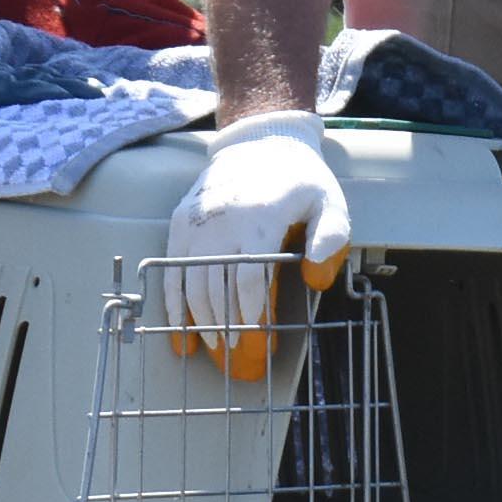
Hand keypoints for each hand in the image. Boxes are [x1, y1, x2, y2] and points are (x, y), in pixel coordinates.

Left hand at [0, 0, 109, 165]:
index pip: (0, 88)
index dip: (38, 95)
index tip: (75, 98)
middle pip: (22, 82)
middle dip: (61, 90)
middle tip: (103, 100)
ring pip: (17, 77)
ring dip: (52, 86)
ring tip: (91, 97)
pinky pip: (4, 74)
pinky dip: (31, 82)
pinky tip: (50, 90)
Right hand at [161, 108, 350, 378]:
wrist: (259, 141)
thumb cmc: (300, 180)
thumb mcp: (330, 203)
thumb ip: (330, 239)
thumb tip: (316, 277)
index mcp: (258, 218)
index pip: (248, 280)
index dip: (251, 316)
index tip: (259, 343)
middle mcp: (221, 221)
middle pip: (216, 288)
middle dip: (225, 330)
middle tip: (237, 361)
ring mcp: (196, 222)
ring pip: (189, 284)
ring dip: (200, 323)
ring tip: (215, 351)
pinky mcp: (180, 223)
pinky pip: (170, 271)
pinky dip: (173, 306)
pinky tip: (181, 334)